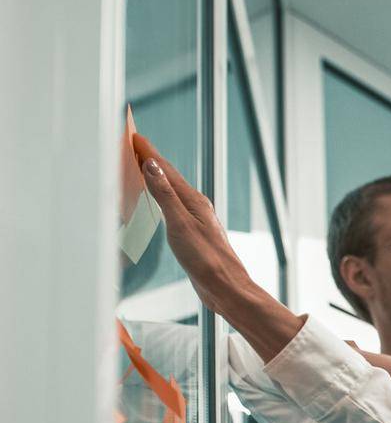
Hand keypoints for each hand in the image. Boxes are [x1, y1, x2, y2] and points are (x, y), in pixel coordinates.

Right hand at [131, 135, 251, 300]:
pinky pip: (172, 206)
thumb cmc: (206, 258)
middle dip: (151, 160)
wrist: (224, 286)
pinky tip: (159, 201)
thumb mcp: (180, 224)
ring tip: (143, 166)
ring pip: (171, 191)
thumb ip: (165, 195)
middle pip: (169, 177)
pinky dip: (161, 197)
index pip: (166, 170)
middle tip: (135, 144)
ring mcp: (194, 219)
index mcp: (193, 201)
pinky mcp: (192, 233)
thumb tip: (152, 167)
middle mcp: (195, 206)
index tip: (134, 136)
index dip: (149, 152)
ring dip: (156, 177)